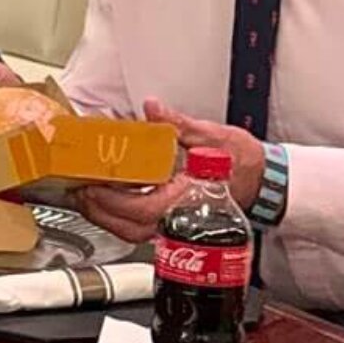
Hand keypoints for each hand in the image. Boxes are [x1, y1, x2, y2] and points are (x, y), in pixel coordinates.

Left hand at [73, 100, 263, 239]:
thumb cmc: (243, 162)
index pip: (144, 208)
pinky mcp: (174, 220)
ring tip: (87, 197)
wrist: (263, 179)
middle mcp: (181, 215)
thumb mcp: (213, 136)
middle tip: (80, 191)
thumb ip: (179, 124)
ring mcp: (177, 222)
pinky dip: (120, 218)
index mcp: (189, 197)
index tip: (94, 186)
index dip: (114, 200)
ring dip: (107, 218)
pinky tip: (108, 201)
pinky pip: (142, 228)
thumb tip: (154, 109)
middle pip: (132, 228)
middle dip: (100, 212)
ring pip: (135, 233)